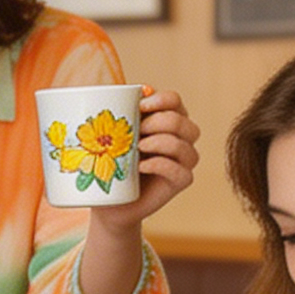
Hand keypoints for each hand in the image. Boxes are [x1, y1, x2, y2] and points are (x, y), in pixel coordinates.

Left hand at [93, 86, 199, 232]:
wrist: (108, 201)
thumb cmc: (109, 163)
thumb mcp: (109, 136)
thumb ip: (116, 114)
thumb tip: (121, 91)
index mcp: (165, 120)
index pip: (174, 100)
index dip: (161, 99)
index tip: (139, 104)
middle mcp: (180, 138)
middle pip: (183, 121)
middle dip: (159, 122)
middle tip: (137, 131)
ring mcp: (182, 161)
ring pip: (186, 145)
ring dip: (162, 142)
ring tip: (138, 147)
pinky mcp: (179, 182)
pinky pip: (182, 172)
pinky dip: (162, 165)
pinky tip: (142, 166)